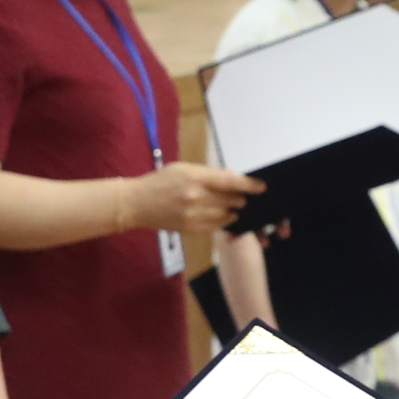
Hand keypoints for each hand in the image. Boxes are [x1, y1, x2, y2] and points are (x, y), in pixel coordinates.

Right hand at [134, 161, 261, 234]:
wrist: (137, 204)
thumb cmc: (160, 181)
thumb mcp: (183, 169)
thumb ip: (208, 174)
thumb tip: (232, 177)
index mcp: (194, 177)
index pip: (229, 181)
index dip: (249, 185)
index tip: (261, 187)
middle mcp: (195, 197)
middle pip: (230, 200)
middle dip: (240, 199)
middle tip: (244, 197)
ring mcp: (192, 215)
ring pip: (225, 215)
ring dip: (233, 211)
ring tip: (235, 207)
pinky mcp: (190, 228)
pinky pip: (214, 226)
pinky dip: (222, 221)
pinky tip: (223, 217)